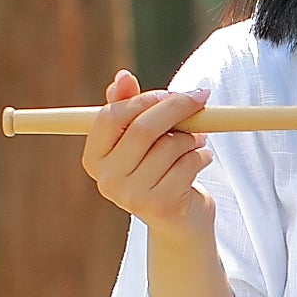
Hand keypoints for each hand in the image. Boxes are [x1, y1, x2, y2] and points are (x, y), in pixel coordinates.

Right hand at [79, 70, 214, 234]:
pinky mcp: (161, 205)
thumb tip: (122, 76)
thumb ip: (128, 106)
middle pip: (142, 129)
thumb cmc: (158, 168)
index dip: (144, 99)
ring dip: (192, 137)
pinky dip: (201, 156)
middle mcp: (107, 180)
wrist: (179, 220)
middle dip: (176, 108)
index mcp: (94, 158)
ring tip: (197, 141)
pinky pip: (187, 164)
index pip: (111, 116)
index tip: (171, 93)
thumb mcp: (140, 137)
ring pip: (169, 146)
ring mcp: (132, 196)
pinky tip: (200, 160)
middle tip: (199, 99)